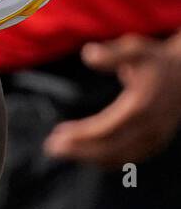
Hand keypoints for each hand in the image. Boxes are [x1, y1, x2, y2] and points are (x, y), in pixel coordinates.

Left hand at [44, 34, 180, 166]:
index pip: (108, 128)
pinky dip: (107, 160)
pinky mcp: (157, 142)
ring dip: (90, 157)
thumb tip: (89, 54)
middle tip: (52, 148)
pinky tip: (86, 155)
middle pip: (112, 147)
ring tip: (63, 150)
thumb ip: (112, 54)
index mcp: (143, 106)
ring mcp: (156, 137)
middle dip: (80, 151)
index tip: (58, 135)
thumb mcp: (135, 49)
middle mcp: (152, 126)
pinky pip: (130, 158)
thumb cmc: (154, 59)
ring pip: (121, 157)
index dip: (82, 135)